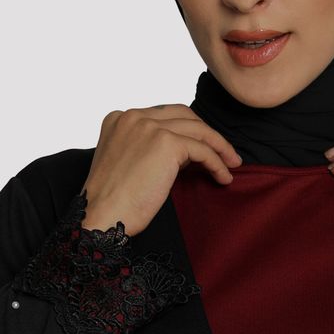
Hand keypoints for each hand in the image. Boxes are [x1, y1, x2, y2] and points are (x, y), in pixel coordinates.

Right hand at [81, 105, 241, 235]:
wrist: (102, 218)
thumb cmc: (113, 203)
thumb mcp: (127, 164)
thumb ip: (149, 149)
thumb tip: (187, 154)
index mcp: (119, 118)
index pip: (163, 115)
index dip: (186, 131)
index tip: (200, 149)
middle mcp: (132, 116)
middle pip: (183, 115)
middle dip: (206, 132)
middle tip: (224, 152)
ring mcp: (149, 127)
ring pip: (197, 129)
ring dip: (219, 146)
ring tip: (231, 164)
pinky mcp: (166, 143)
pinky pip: (202, 149)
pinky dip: (217, 162)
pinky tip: (223, 176)